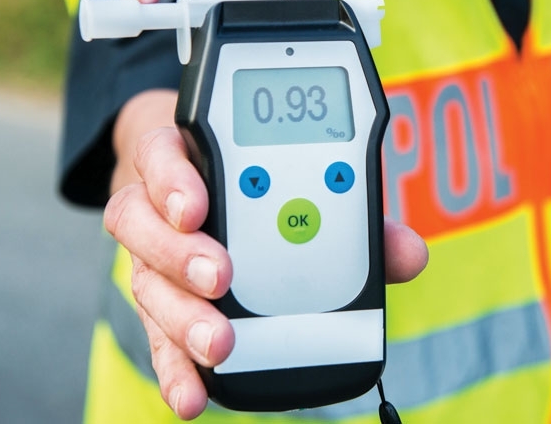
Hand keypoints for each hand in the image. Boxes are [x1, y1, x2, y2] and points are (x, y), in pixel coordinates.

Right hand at [105, 96, 427, 419]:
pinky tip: (194, 396)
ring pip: (145, 281)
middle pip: (142, 223)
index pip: (162, 155)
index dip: (174, 181)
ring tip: (219, 343)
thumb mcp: (299, 178)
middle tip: (220, 278)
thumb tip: (408, 255)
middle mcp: (159, 206)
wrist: (205, 185)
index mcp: (187, 158)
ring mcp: (156, 257)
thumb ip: (351, 211)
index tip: (197, 207)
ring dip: (181, 316)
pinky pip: (157, 336)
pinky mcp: (162, 304)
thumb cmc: (261, 180)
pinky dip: (176, 369)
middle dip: (182, 255)